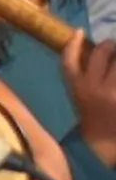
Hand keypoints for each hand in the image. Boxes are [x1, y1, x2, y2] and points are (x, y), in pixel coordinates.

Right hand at [64, 30, 115, 166]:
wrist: (107, 147)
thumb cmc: (96, 121)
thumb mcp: (81, 100)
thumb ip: (84, 79)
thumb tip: (96, 52)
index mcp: (78, 91)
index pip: (69, 63)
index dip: (73, 45)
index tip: (79, 32)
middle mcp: (95, 88)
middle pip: (101, 52)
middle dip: (110, 46)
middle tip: (113, 49)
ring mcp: (113, 91)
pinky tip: (115, 78)